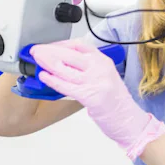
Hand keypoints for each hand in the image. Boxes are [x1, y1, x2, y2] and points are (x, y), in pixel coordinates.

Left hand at [30, 40, 164, 158]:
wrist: (129, 120)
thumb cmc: (116, 103)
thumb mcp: (105, 77)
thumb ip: (88, 69)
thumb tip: (64, 64)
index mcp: (104, 61)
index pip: (78, 46)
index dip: (60, 44)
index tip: (49, 46)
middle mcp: (100, 68)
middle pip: (69, 55)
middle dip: (49, 51)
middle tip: (36, 51)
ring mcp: (95, 82)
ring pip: (65, 69)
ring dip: (47, 63)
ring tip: (36, 61)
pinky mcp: (90, 96)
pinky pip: (67, 86)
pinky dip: (53, 80)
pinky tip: (44, 76)